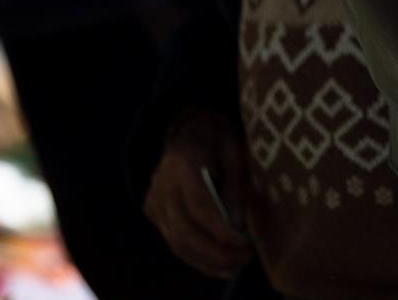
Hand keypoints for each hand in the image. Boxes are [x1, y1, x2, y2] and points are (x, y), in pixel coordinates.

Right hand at [143, 109, 251, 278]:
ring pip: (176, 241)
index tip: (245, 245)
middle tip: (244, 259)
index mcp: (184, 160)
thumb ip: (236, 186)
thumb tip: (237, 224)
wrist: (188, 130)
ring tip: (235, 267)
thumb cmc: (217, 140)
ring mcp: (154, 197)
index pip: (199, 205)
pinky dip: (196, 258)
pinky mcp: (152, 210)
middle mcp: (163, 181)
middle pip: (184, 229)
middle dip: (216, 252)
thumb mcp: (235, 152)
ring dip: (207, 261)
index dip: (220, 231)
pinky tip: (219, 266)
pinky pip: (173, 241)